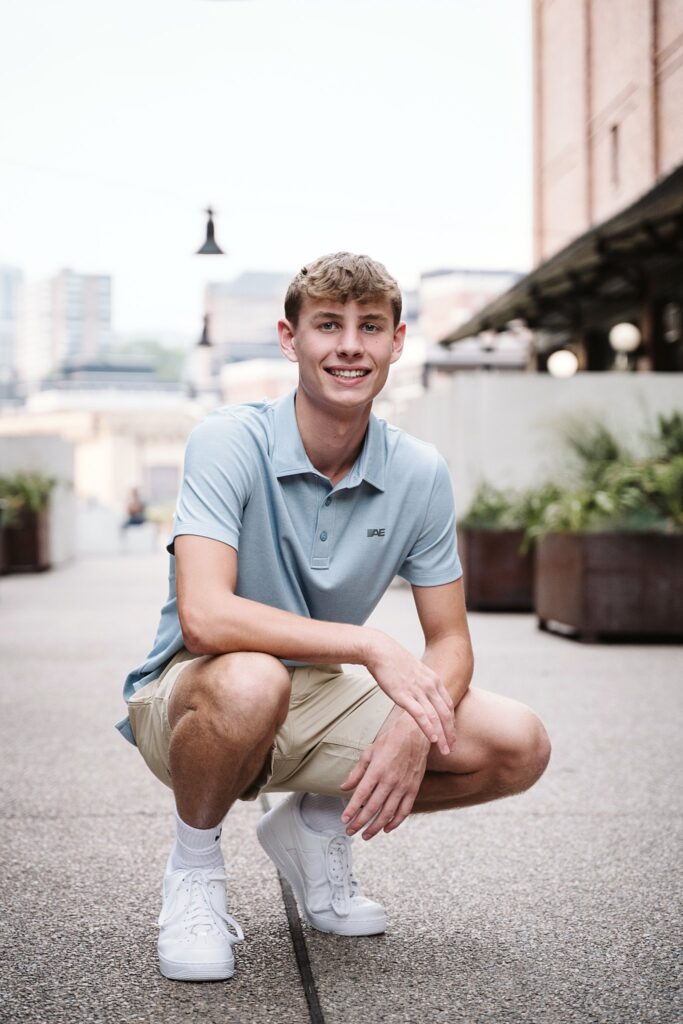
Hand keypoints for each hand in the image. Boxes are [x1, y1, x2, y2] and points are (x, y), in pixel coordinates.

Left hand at [339, 707, 431, 839]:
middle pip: (373, 808)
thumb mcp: (369, 752)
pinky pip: (404, 810)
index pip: (361, 795)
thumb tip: (344, 787)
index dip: (351, 810)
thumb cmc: (391, 740)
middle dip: (360, 822)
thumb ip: (357, 772)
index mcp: (377, 770)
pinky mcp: (413, 789)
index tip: (344, 820)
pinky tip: (386, 828)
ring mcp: (403, 786)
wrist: (415, 733)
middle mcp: (390, 780)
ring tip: (365, 835)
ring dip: (375, 827)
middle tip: (350, 831)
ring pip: (387, 813)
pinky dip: (395, 822)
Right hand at [364, 631, 454, 754]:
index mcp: (434, 680)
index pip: (449, 705)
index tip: (451, 735)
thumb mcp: (415, 672)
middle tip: (451, 748)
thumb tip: (422, 696)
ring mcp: (418, 690)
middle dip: (450, 733)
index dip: (452, 722)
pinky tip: (432, 739)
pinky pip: (420, 714)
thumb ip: (421, 684)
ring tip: (445, 750)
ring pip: (436, 717)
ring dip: (442, 735)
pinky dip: (428, 728)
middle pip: (446, 713)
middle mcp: (430, 686)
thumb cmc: (394, 661)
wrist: (380, 650)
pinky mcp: (404, 695)